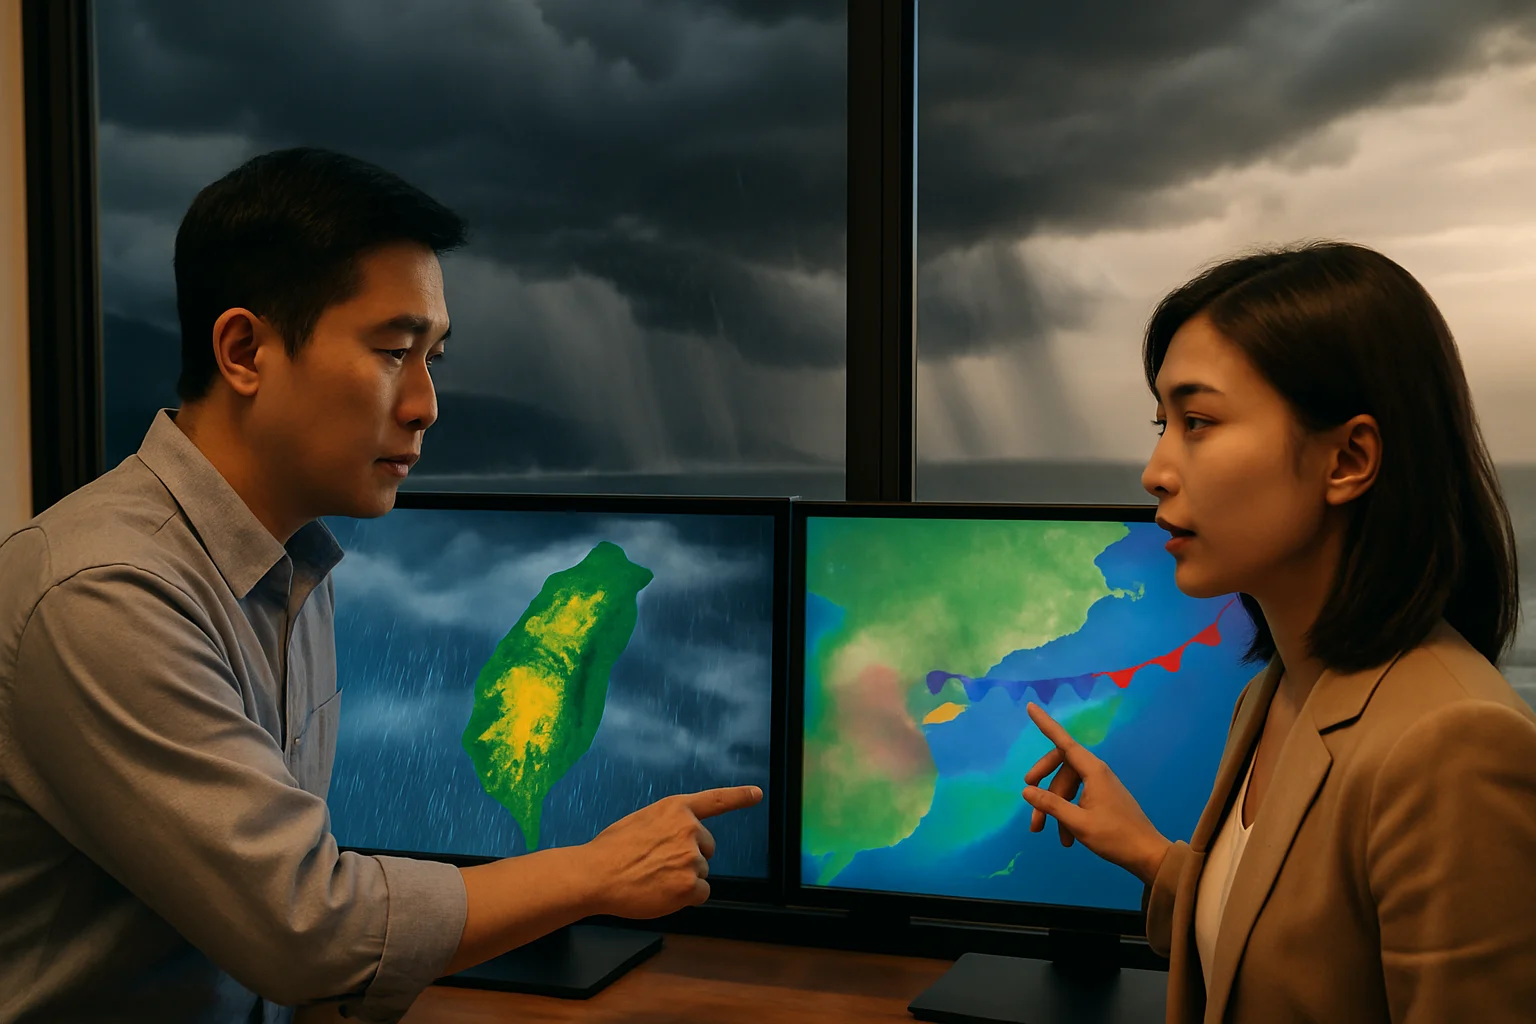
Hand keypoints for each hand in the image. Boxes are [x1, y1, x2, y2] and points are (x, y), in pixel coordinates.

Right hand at [580, 786, 761, 918]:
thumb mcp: (641, 821)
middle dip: (690, 858)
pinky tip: (662, 893)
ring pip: (701, 873)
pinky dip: (686, 898)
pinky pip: (701, 894)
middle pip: (707, 849)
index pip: (715, 800)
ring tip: (652, 878)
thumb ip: (666, 826)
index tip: (757, 794)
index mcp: (675, 809)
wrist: (595, 874)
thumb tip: (677, 841)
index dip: (738, 797)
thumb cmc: (610, 851)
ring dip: (683, 879)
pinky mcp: (690, 884)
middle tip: (659, 865)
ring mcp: (691, 856)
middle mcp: (688, 828)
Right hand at [1021, 703, 1170, 884]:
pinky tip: (1065, 838)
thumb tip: (1026, 791)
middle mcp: (1096, 772)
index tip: (1030, 706)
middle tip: (1028, 799)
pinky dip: (1066, 814)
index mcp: (1093, 771)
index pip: (1063, 742)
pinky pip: (1077, 798)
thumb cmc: (1114, 836)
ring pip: (1067, 786)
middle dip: (1043, 784)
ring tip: (1042, 832)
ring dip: (1053, 807)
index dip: (1045, 724)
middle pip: (1060, 767)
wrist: (1147, 855)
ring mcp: (1100, 785)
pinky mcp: (1103, 798)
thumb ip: (1051, 804)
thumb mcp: (1078, 822)